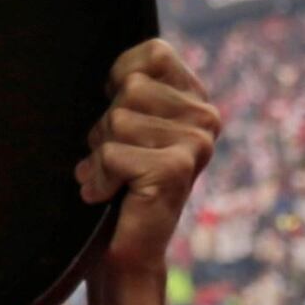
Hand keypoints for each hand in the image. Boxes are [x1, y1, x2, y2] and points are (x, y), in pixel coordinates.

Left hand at [73, 37, 223, 275]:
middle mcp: (205, 118)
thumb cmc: (117, 184)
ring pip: (117, 119)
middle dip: (105, 127)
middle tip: (114, 161)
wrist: (125, 252)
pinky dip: (98, 177)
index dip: (120, 79)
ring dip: (100, 154)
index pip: (154, 52)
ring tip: (112, 179)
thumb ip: (130, 89)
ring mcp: (195, 143)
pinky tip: (108, 196)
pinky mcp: (176, 169)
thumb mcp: (126, 125)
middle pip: (129, 87)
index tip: (119, 118)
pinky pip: (113, 153)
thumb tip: (112, 61)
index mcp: (196, 100)